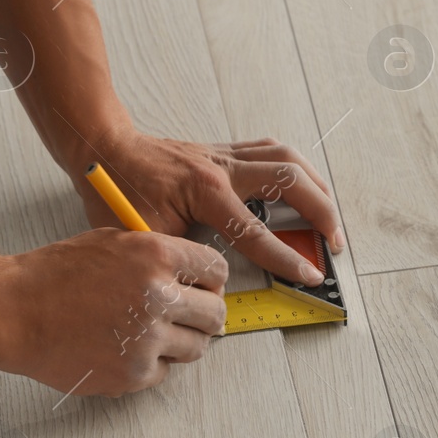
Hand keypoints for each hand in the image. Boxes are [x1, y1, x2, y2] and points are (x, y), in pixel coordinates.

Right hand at [0, 228, 228, 395]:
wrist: (11, 310)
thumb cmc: (55, 275)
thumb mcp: (114, 242)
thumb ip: (158, 256)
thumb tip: (194, 276)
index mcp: (157, 256)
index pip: (216, 272)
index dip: (211, 282)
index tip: (204, 289)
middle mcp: (158, 297)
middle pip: (215, 314)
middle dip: (204, 315)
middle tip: (188, 317)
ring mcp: (147, 339)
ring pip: (196, 347)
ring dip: (181, 342)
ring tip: (150, 332)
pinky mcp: (132, 373)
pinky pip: (164, 371)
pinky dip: (150, 364)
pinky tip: (123, 348)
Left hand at [73, 130, 343, 283]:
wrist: (103, 148)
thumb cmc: (117, 191)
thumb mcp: (143, 237)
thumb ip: (179, 261)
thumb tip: (206, 290)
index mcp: (204, 192)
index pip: (257, 231)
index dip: (287, 258)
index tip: (310, 276)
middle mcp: (222, 168)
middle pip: (290, 179)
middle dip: (321, 212)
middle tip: (334, 242)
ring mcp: (226, 154)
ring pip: (287, 157)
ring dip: (316, 184)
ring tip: (331, 213)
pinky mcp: (225, 150)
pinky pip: (272, 151)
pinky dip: (295, 167)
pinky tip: (304, 184)